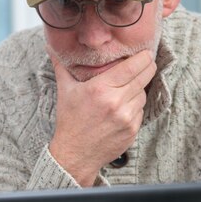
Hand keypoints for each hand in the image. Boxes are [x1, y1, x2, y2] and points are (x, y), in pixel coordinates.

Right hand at [48, 51, 156, 185]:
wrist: (75, 154)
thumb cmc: (70, 122)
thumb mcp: (65, 91)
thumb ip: (62, 67)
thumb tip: (52, 47)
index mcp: (100, 89)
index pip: (131, 67)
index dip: (143, 58)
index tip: (146, 53)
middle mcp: (116, 102)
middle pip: (143, 78)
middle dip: (148, 68)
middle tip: (148, 62)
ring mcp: (126, 117)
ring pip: (143, 94)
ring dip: (139, 89)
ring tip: (127, 89)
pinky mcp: (132, 130)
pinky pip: (141, 111)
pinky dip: (135, 106)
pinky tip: (124, 107)